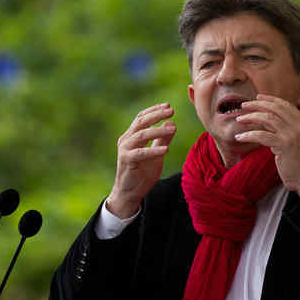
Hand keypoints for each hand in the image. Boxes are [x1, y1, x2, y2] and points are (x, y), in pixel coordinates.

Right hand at [107, 103, 175, 217]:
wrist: (130, 193)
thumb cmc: (142, 173)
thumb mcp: (156, 154)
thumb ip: (162, 139)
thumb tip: (171, 123)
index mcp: (132, 136)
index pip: (141, 118)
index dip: (154, 110)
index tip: (168, 106)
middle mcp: (126, 140)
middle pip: (141, 122)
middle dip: (157, 115)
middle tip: (171, 111)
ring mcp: (125, 150)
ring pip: (141, 135)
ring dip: (158, 131)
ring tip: (173, 128)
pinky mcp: (126, 161)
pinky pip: (141, 153)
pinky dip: (153, 150)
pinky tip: (166, 150)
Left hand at [234, 94, 299, 197]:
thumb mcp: (297, 141)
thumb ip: (286, 129)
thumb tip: (267, 121)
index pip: (286, 106)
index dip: (271, 100)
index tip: (258, 98)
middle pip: (275, 109)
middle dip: (257, 105)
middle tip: (244, 105)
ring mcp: (293, 135)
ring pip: (268, 119)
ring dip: (251, 117)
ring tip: (240, 120)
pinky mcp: (284, 145)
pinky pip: (262, 135)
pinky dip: (249, 135)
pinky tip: (240, 137)